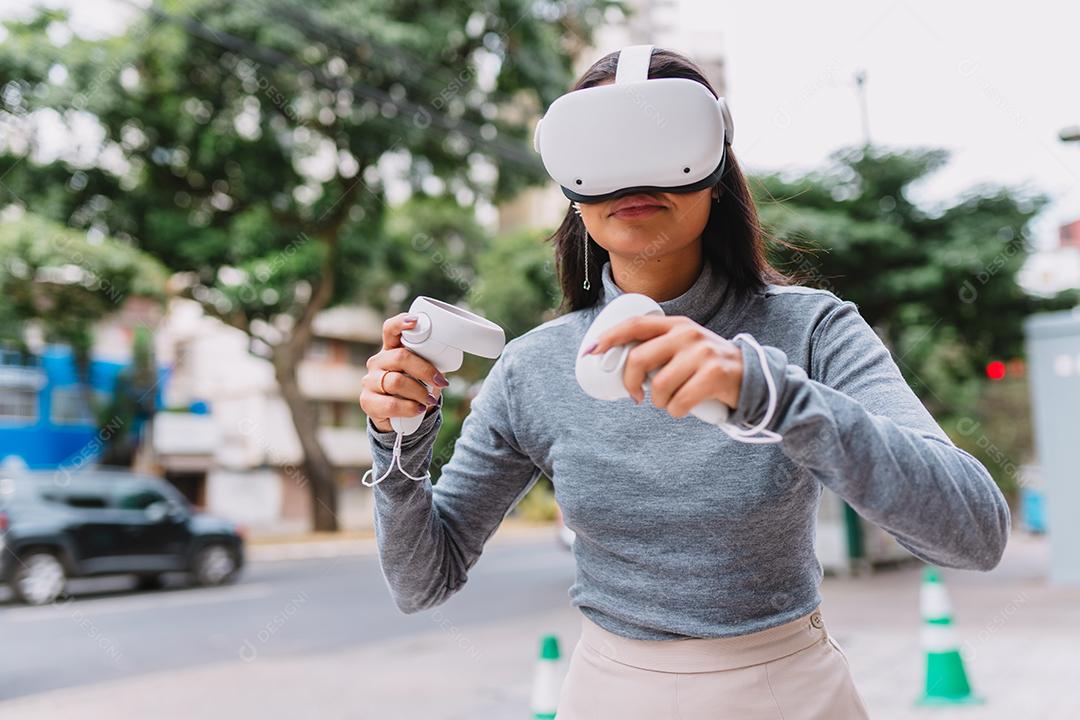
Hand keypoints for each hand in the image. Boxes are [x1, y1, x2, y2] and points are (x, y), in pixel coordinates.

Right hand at [360, 313, 449, 432]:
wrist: (398, 417)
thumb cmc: (414, 388)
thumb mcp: (424, 372)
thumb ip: (431, 361)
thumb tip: (447, 354)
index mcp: (391, 349)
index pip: (391, 330)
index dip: (401, 323)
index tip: (415, 321)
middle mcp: (378, 361)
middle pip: (400, 357)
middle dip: (425, 371)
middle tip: (440, 382)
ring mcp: (370, 381)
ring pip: (396, 381)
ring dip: (419, 392)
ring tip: (430, 400)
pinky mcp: (367, 401)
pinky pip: (390, 404)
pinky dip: (410, 408)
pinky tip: (418, 409)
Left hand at [584, 315, 742, 415]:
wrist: (750, 375)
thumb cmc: (705, 365)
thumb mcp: (683, 346)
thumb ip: (657, 349)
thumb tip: (617, 366)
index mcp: (674, 325)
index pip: (634, 326)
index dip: (608, 338)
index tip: (590, 352)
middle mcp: (686, 334)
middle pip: (639, 359)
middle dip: (631, 384)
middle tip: (635, 396)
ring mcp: (702, 353)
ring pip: (658, 387)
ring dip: (659, 403)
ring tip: (669, 401)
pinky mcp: (714, 374)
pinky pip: (679, 403)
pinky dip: (676, 412)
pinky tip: (684, 407)